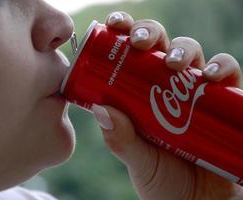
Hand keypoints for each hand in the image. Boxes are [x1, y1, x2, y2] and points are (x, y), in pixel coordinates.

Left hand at [91, 12, 242, 199]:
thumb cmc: (162, 180)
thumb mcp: (136, 159)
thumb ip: (121, 139)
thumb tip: (102, 109)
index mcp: (141, 93)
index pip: (130, 55)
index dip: (123, 34)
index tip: (113, 25)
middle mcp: (166, 86)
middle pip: (159, 44)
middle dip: (149, 33)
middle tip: (139, 43)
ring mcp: (195, 91)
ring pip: (191, 53)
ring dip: (182, 49)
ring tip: (173, 63)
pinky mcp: (222, 101)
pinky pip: (227, 73)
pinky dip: (223, 68)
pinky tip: (212, 77)